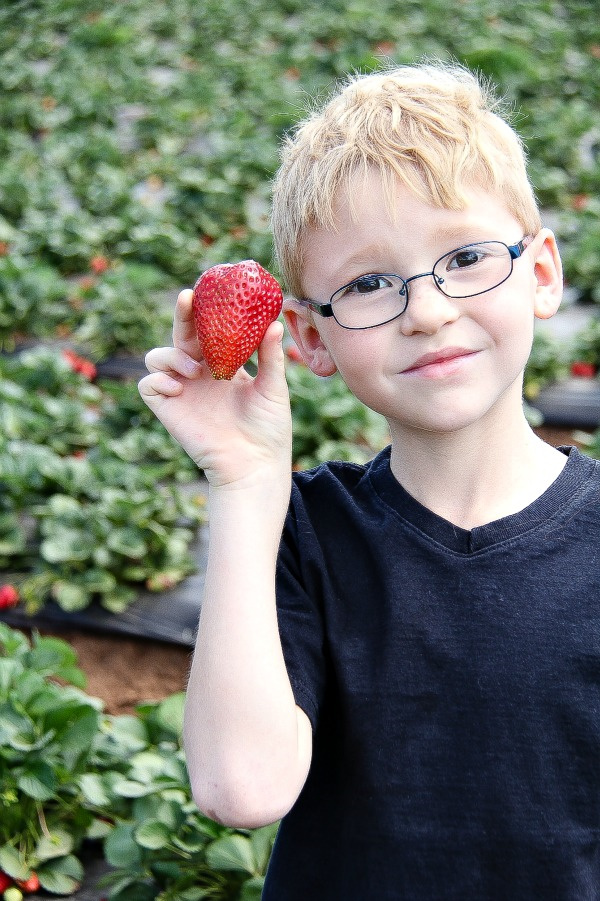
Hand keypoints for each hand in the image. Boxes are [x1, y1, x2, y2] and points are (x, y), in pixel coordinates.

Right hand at [138, 289, 291, 487]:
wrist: (255, 464)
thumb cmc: (268, 429)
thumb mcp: (273, 387)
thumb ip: (271, 357)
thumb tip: (273, 323)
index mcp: (223, 366)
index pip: (208, 331)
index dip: (204, 312)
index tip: (207, 292)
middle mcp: (199, 375)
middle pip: (180, 335)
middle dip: (181, 316)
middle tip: (188, 299)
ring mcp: (182, 391)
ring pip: (156, 357)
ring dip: (171, 354)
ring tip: (195, 369)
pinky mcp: (168, 409)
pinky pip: (149, 384)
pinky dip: (159, 380)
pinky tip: (181, 389)